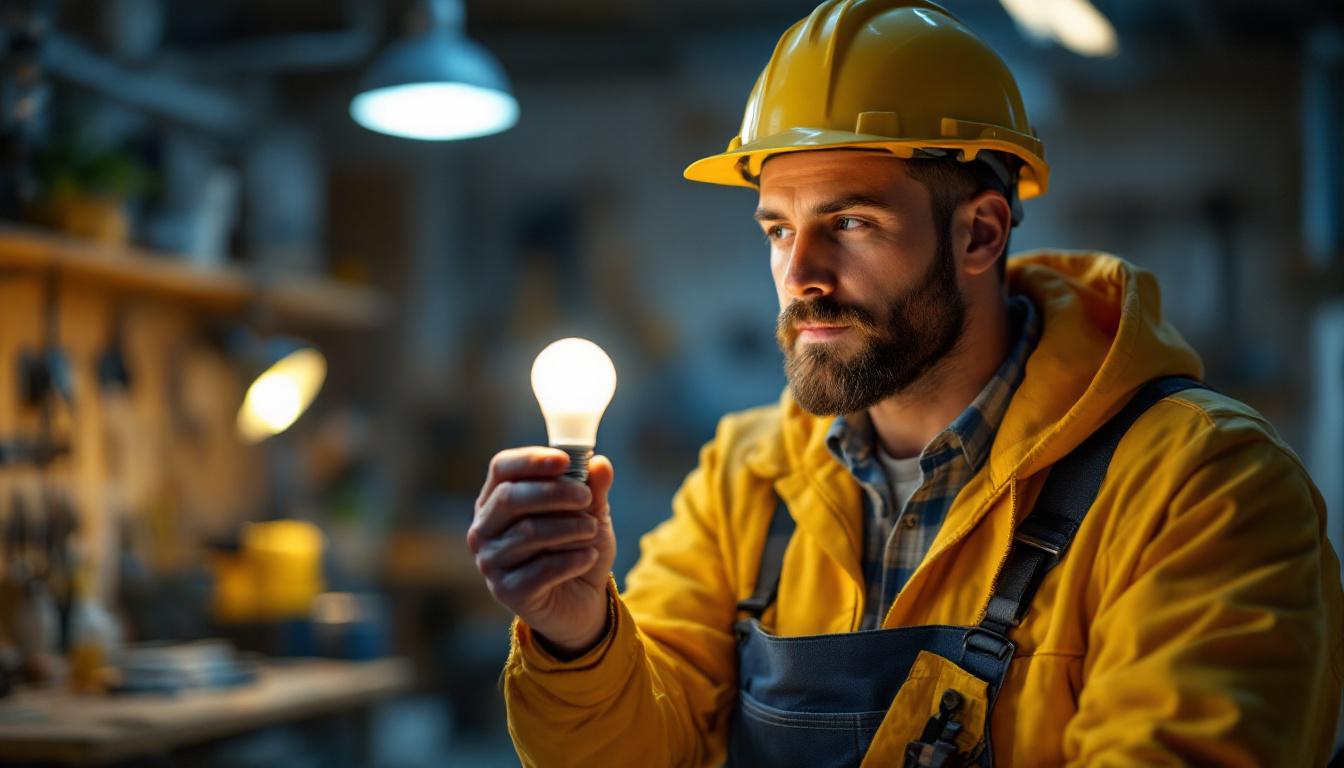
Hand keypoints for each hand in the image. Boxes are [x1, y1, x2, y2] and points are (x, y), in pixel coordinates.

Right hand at [467, 447, 615, 654]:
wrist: (581, 601)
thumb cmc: (577, 547)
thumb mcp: (591, 513)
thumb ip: (594, 488)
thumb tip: (600, 463)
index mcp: (496, 499)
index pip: (501, 468)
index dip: (531, 460)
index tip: (565, 460)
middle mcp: (484, 529)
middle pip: (510, 497)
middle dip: (554, 493)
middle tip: (586, 497)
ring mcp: (490, 561)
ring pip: (529, 532)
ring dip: (569, 527)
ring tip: (592, 529)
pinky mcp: (507, 591)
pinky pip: (542, 568)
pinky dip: (573, 559)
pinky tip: (588, 557)